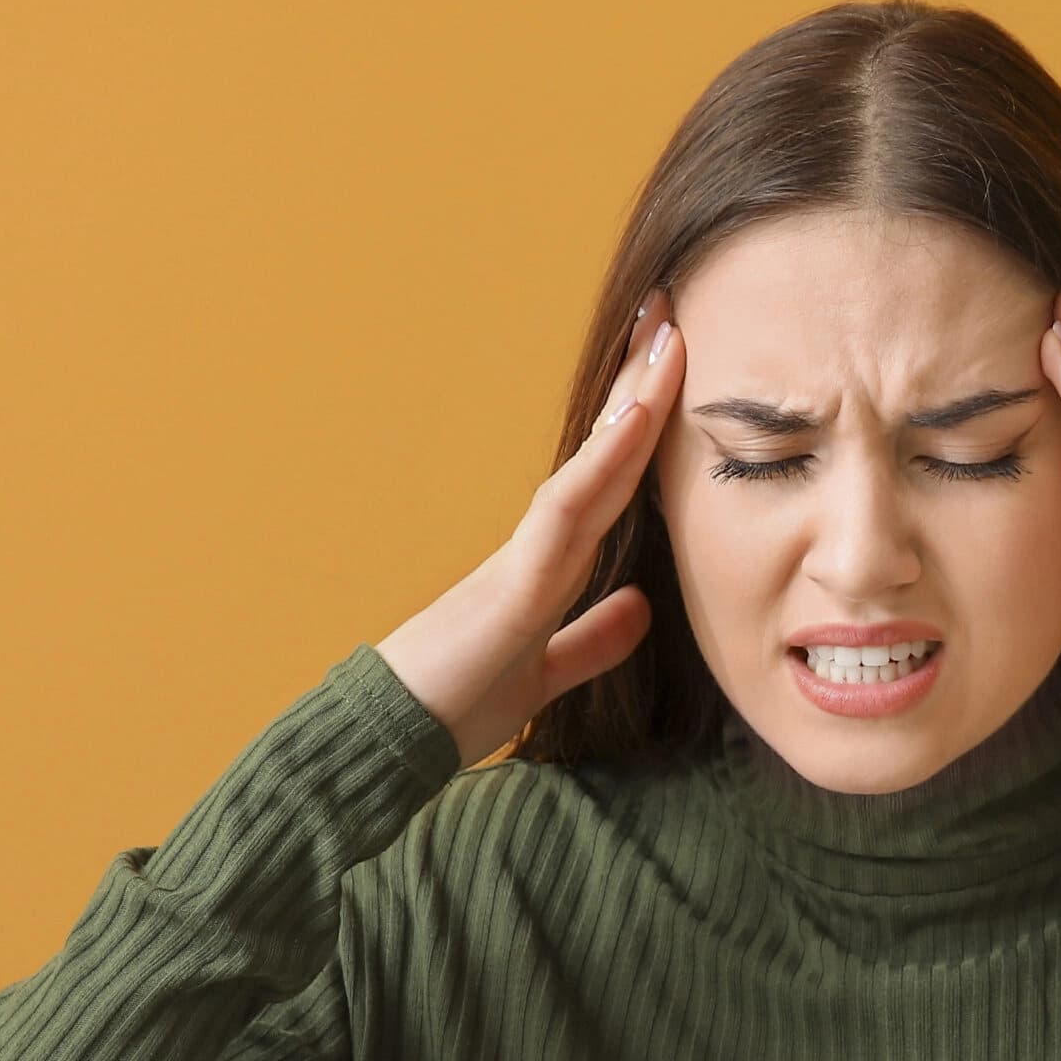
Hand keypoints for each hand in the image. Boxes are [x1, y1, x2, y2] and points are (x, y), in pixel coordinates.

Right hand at [374, 290, 685, 765]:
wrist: (386, 745)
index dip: (644, 428)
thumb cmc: (452, 708)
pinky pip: (567, 513)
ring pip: (592, 466)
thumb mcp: (543, 674)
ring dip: (631, 404)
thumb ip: (590, 640)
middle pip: (604, 455)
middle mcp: (538, 548)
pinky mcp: (513, 587)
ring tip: (663, 339)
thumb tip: (642, 606)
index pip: (611, 482)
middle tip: (669, 315)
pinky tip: (635, 421)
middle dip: (639, 386)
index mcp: (548, 567)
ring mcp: (523, 559)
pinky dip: (603, 465)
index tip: (673, 367)